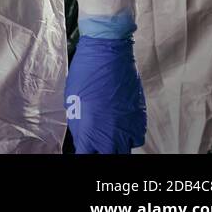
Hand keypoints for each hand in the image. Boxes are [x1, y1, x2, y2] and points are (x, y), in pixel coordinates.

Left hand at [65, 36, 146, 152]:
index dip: (84, 153)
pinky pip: (135, 137)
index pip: (87, 156)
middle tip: (95, 144)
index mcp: (90, 132)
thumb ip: (79, 126)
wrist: (108, 54)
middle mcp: (111, 135)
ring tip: (108, 135)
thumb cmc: (85, 74)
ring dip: (116, 145)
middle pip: (108, 156)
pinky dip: (128, 135)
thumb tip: (82, 137)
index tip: (83, 150)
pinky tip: (119, 125)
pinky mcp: (140, 119)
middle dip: (101, 152)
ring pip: (125, 149)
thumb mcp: (72, 102)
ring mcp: (128, 128)